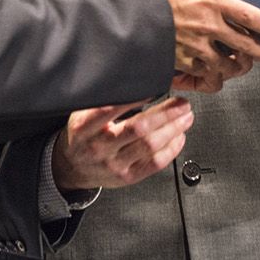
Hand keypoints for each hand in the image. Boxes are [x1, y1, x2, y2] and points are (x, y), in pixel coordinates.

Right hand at [51, 97, 193, 190]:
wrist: (73, 168)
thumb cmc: (82, 135)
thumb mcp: (81, 113)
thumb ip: (103, 101)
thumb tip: (134, 81)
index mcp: (85, 127)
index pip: (109, 110)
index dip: (134, 99)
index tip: (153, 88)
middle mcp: (100, 147)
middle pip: (138, 129)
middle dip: (165, 114)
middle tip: (182, 103)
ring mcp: (115, 165)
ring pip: (150, 146)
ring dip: (173, 129)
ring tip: (186, 117)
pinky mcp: (128, 177)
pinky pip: (155, 163)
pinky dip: (171, 148)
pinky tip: (179, 136)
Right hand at [138, 0, 259, 85]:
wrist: (120, 20)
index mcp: (211, 0)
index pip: (256, 17)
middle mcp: (210, 27)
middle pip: (253, 47)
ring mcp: (198, 49)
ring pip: (234, 67)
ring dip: (241, 66)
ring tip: (241, 63)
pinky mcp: (184, 65)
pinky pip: (209, 79)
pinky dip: (214, 79)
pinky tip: (215, 74)